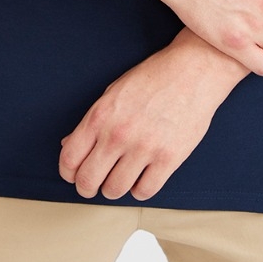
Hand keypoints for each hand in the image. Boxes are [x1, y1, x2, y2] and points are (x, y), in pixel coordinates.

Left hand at [59, 30, 242, 201]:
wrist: (194, 69)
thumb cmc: (154, 77)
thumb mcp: (114, 92)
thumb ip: (92, 122)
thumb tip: (69, 145)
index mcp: (101, 115)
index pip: (69, 160)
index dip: (68, 173)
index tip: (75, 175)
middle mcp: (118, 134)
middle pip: (88, 182)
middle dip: (87, 187)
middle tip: (95, 183)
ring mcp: (144, 147)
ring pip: (115, 190)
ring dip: (115, 188)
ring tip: (121, 176)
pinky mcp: (169, 158)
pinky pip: (144, 192)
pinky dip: (140, 189)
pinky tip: (143, 176)